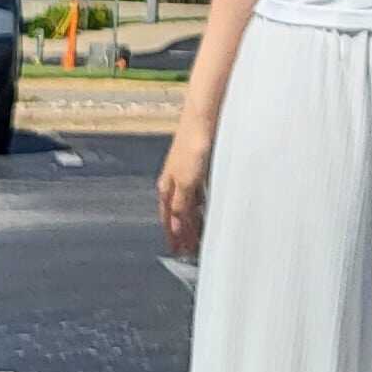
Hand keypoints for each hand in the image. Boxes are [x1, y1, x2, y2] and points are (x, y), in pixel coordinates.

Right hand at [159, 121, 214, 258]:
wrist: (202, 120)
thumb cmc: (192, 147)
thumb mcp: (187, 182)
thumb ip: (181, 206)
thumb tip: (175, 229)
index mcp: (167, 187)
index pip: (169, 218)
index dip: (173, 235)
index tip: (178, 251)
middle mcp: (173, 182)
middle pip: (176, 213)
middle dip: (180, 232)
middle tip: (186, 250)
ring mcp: (185, 174)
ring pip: (186, 204)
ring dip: (190, 221)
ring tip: (197, 236)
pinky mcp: (198, 167)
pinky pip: (196, 194)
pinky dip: (198, 206)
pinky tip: (205, 210)